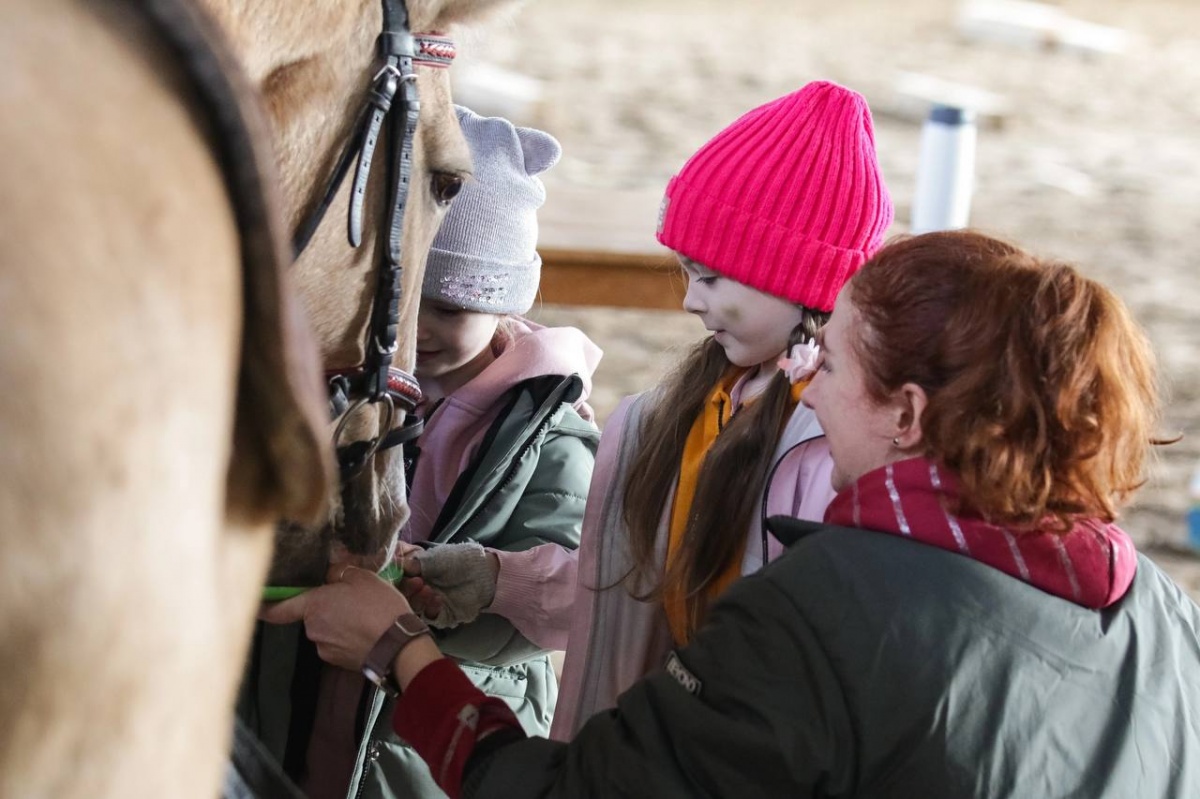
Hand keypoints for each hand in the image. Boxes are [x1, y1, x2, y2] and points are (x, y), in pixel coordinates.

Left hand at [259, 563, 410, 671]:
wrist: (398, 645)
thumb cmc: (379, 607)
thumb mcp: (362, 578)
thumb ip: (340, 573)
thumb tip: (330, 575)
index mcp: (314, 605)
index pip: (280, 608)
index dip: (266, 606)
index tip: (257, 604)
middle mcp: (313, 629)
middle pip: (312, 616)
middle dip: (326, 609)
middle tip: (352, 600)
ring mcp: (324, 649)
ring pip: (326, 630)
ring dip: (339, 624)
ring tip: (365, 618)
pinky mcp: (338, 662)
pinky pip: (338, 644)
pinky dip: (347, 638)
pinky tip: (367, 632)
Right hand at [400, 543, 499, 628]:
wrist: (483, 574)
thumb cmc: (458, 560)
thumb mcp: (434, 558)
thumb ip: (415, 563)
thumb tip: (396, 563)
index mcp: (410, 574)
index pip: (393, 578)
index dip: (392, 577)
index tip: (397, 572)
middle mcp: (414, 590)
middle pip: (398, 596)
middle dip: (405, 589)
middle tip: (417, 582)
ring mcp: (424, 604)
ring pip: (411, 608)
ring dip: (417, 600)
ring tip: (428, 589)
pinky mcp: (437, 616)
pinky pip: (427, 618)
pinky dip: (430, 610)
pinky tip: (437, 600)